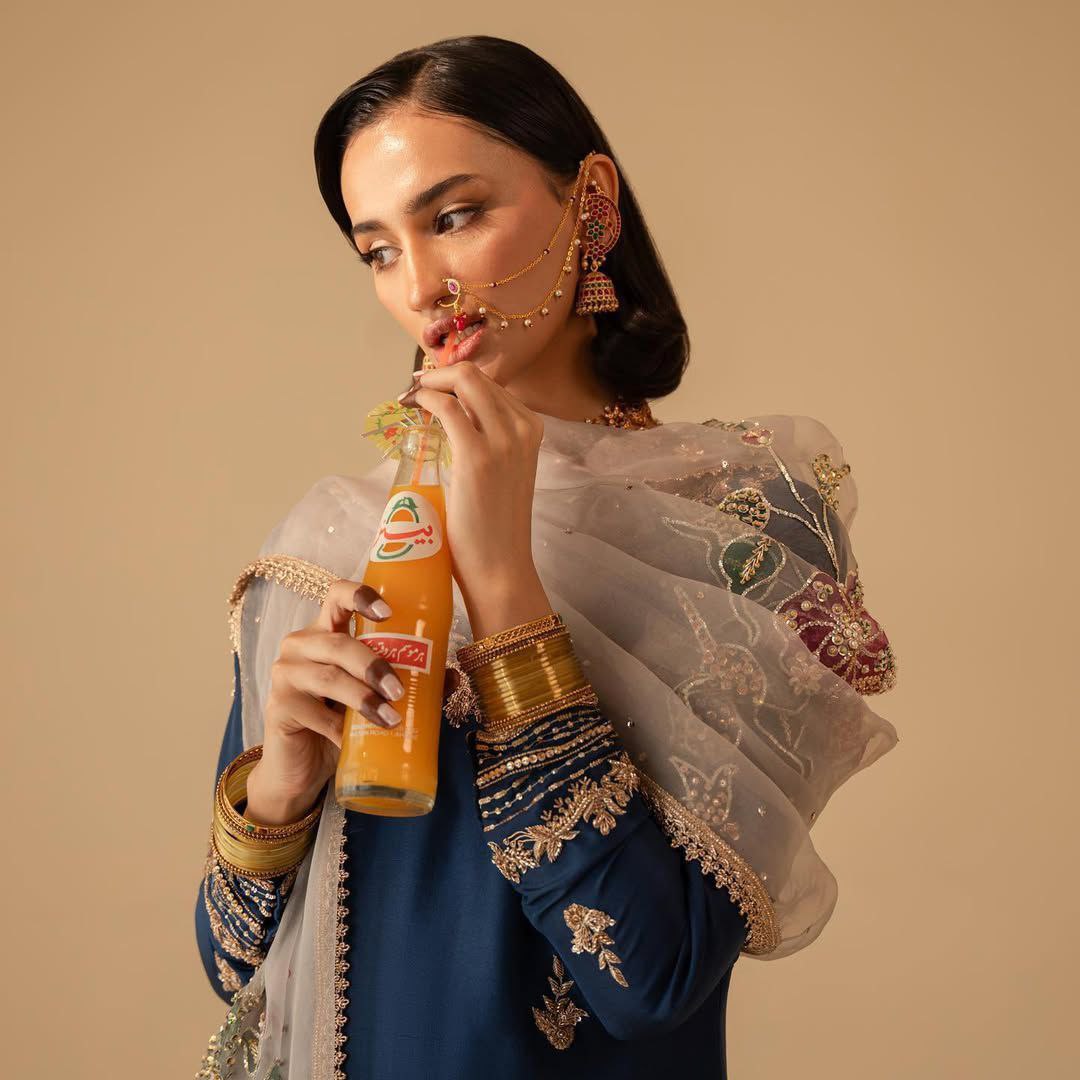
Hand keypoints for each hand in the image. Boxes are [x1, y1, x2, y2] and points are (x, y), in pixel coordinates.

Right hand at [245, 580, 453, 824]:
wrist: (303, 767)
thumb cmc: (341, 722)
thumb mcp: (375, 698)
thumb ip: (411, 683)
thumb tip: (454, 677)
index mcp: (327, 632)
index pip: (337, 595)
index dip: (361, 596)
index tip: (388, 612)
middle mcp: (301, 645)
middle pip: (339, 643)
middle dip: (373, 665)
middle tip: (399, 690)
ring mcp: (285, 674)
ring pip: (329, 678)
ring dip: (362, 697)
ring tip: (390, 717)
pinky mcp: (277, 706)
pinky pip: (314, 714)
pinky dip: (339, 730)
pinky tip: (353, 742)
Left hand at [399, 361, 548, 625]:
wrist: (501, 565)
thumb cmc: (495, 525)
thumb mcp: (502, 471)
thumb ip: (488, 441)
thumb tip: (455, 417)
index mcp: (531, 429)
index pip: (490, 384)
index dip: (455, 380)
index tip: (431, 388)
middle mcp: (522, 428)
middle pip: (476, 375)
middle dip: (439, 374)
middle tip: (415, 388)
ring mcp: (502, 440)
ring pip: (464, 381)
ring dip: (430, 382)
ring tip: (412, 397)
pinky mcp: (476, 456)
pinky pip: (447, 406)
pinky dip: (426, 398)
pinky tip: (414, 405)